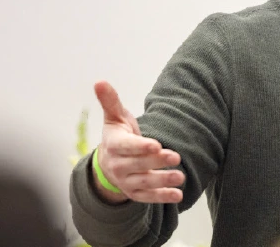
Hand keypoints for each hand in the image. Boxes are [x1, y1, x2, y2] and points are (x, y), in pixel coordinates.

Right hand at [92, 81, 184, 203]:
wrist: (108, 163)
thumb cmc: (118, 135)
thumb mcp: (114, 118)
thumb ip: (111, 101)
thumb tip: (100, 81)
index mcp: (113, 145)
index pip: (127, 147)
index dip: (141, 146)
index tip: (155, 144)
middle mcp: (117, 165)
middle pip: (138, 165)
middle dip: (157, 161)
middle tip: (175, 157)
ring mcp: (125, 181)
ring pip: (144, 182)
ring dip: (162, 181)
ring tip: (180, 177)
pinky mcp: (133, 193)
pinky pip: (147, 197)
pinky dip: (162, 197)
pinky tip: (178, 195)